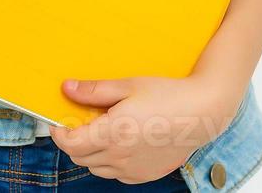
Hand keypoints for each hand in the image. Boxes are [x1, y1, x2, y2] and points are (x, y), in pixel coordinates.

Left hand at [51, 74, 244, 183]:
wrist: (203, 113)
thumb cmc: (168, 94)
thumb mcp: (129, 85)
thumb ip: (95, 90)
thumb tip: (67, 89)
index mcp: (113, 133)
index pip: (71, 143)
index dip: (59, 133)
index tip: (59, 122)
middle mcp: (120, 156)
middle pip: (80, 157)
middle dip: (74, 141)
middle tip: (82, 122)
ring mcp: (132, 170)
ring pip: (96, 168)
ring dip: (92, 153)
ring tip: (105, 131)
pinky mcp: (143, 176)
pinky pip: (116, 174)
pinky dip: (111, 162)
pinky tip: (123, 143)